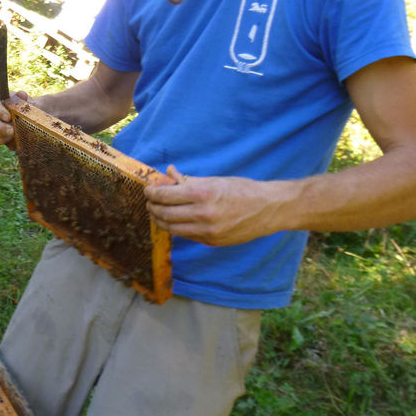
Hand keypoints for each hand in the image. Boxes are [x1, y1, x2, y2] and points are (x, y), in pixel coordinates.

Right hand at [0, 90, 29, 145]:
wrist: (25, 119)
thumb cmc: (24, 109)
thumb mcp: (25, 103)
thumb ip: (23, 99)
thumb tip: (22, 94)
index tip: (8, 117)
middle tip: (12, 131)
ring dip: (0, 134)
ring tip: (13, 135)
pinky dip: (0, 140)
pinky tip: (9, 139)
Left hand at [144, 165, 278, 245]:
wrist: (268, 209)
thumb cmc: (242, 190)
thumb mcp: (215, 180)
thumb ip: (188, 180)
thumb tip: (168, 174)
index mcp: (203, 194)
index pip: (165, 196)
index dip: (152, 193)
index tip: (147, 190)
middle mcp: (203, 215)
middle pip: (164, 214)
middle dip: (152, 207)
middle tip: (149, 201)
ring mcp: (207, 231)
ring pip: (172, 228)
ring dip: (160, 220)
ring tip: (157, 211)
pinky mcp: (211, 242)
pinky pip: (186, 235)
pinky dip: (176, 227)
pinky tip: (174, 220)